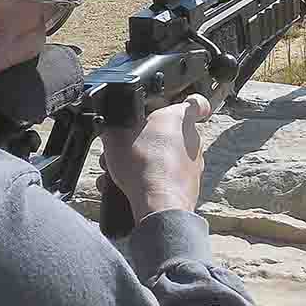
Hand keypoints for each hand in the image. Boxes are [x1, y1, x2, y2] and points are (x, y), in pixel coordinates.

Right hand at [98, 94, 211, 222]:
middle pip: (172, 132)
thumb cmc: (142, 165)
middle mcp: (192, 139)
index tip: (185, 105)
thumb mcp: (115, 137)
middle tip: (128, 149)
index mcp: (178, 118)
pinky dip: (152, 181)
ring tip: (122, 173)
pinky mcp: (191, 184)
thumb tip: (109, 129)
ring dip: (147, 163)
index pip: (196, 102)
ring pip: (168, 157)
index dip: (191, 102)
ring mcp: (194, 163)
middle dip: (149, 140)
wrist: (158, 203)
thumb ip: (114, 128)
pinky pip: (169, 178)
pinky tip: (129, 188)